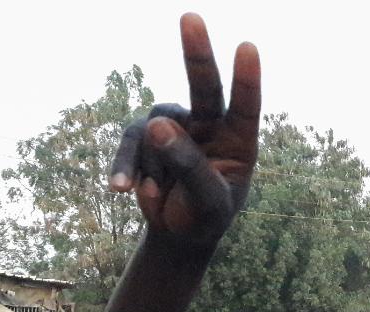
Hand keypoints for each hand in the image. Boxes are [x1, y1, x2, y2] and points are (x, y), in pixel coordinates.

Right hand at [109, 13, 261, 247]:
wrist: (181, 232)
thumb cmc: (205, 216)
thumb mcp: (206, 202)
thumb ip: (189, 166)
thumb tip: (158, 125)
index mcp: (239, 141)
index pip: (246, 106)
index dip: (246, 79)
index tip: (247, 47)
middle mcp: (210, 125)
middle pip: (204, 87)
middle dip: (197, 54)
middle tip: (190, 17)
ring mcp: (177, 127)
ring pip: (157, 126)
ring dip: (155, 163)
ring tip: (159, 194)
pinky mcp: (147, 136)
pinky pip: (132, 141)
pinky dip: (125, 165)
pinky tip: (121, 190)